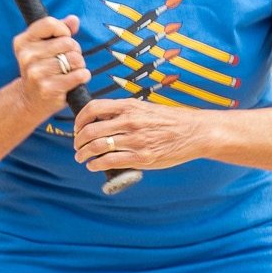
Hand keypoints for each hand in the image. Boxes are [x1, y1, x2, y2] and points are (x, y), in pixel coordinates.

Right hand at [11, 13, 88, 116]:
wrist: (29, 100)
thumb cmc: (41, 69)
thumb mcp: (43, 47)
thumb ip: (59, 30)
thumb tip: (74, 19)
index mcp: (23, 42)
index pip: (50, 23)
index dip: (63, 30)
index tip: (63, 39)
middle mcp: (27, 56)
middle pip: (67, 42)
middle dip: (74, 49)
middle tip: (69, 59)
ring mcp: (36, 73)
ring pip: (74, 59)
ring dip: (79, 64)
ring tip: (71, 70)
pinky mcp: (49, 88)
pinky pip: (78, 75)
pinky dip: (83, 76)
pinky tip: (77, 78)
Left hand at [72, 95, 205, 171]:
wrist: (194, 132)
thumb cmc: (170, 121)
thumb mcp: (145, 108)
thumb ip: (125, 113)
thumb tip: (103, 121)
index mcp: (129, 106)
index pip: (93, 108)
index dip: (79, 119)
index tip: (77, 128)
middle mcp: (129, 121)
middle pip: (91, 130)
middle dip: (78, 140)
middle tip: (77, 146)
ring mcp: (135, 140)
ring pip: (97, 146)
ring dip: (84, 153)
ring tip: (81, 157)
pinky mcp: (141, 157)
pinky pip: (110, 161)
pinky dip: (96, 164)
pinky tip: (93, 166)